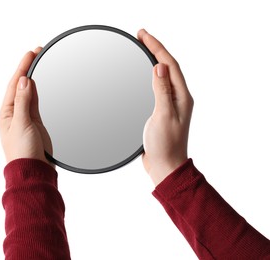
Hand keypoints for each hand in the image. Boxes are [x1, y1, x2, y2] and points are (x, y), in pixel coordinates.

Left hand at [0, 48, 52, 165]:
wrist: (34, 170)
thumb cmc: (23, 152)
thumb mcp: (22, 124)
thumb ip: (23, 102)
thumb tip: (24, 81)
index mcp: (7, 113)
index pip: (14, 85)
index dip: (22, 68)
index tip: (31, 54)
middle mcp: (15, 113)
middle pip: (21, 86)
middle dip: (27, 69)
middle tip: (36, 53)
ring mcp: (26, 117)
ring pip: (29, 93)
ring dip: (33, 78)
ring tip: (37, 64)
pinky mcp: (36, 122)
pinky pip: (36, 102)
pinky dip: (38, 91)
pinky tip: (40, 84)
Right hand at [138, 30, 193, 185]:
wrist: (164, 166)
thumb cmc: (165, 145)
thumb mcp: (163, 116)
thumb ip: (162, 91)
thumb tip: (160, 67)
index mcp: (182, 97)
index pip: (170, 65)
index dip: (157, 47)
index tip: (143, 35)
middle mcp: (178, 98)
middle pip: (168, 67)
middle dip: (155, 49)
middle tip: (141, 37)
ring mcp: (169, 104)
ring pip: (162, 76)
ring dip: (152, 60)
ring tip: (142, 49)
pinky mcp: (161, 110)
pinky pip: (156, 87)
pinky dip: (148, 76)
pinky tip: (142, 74)